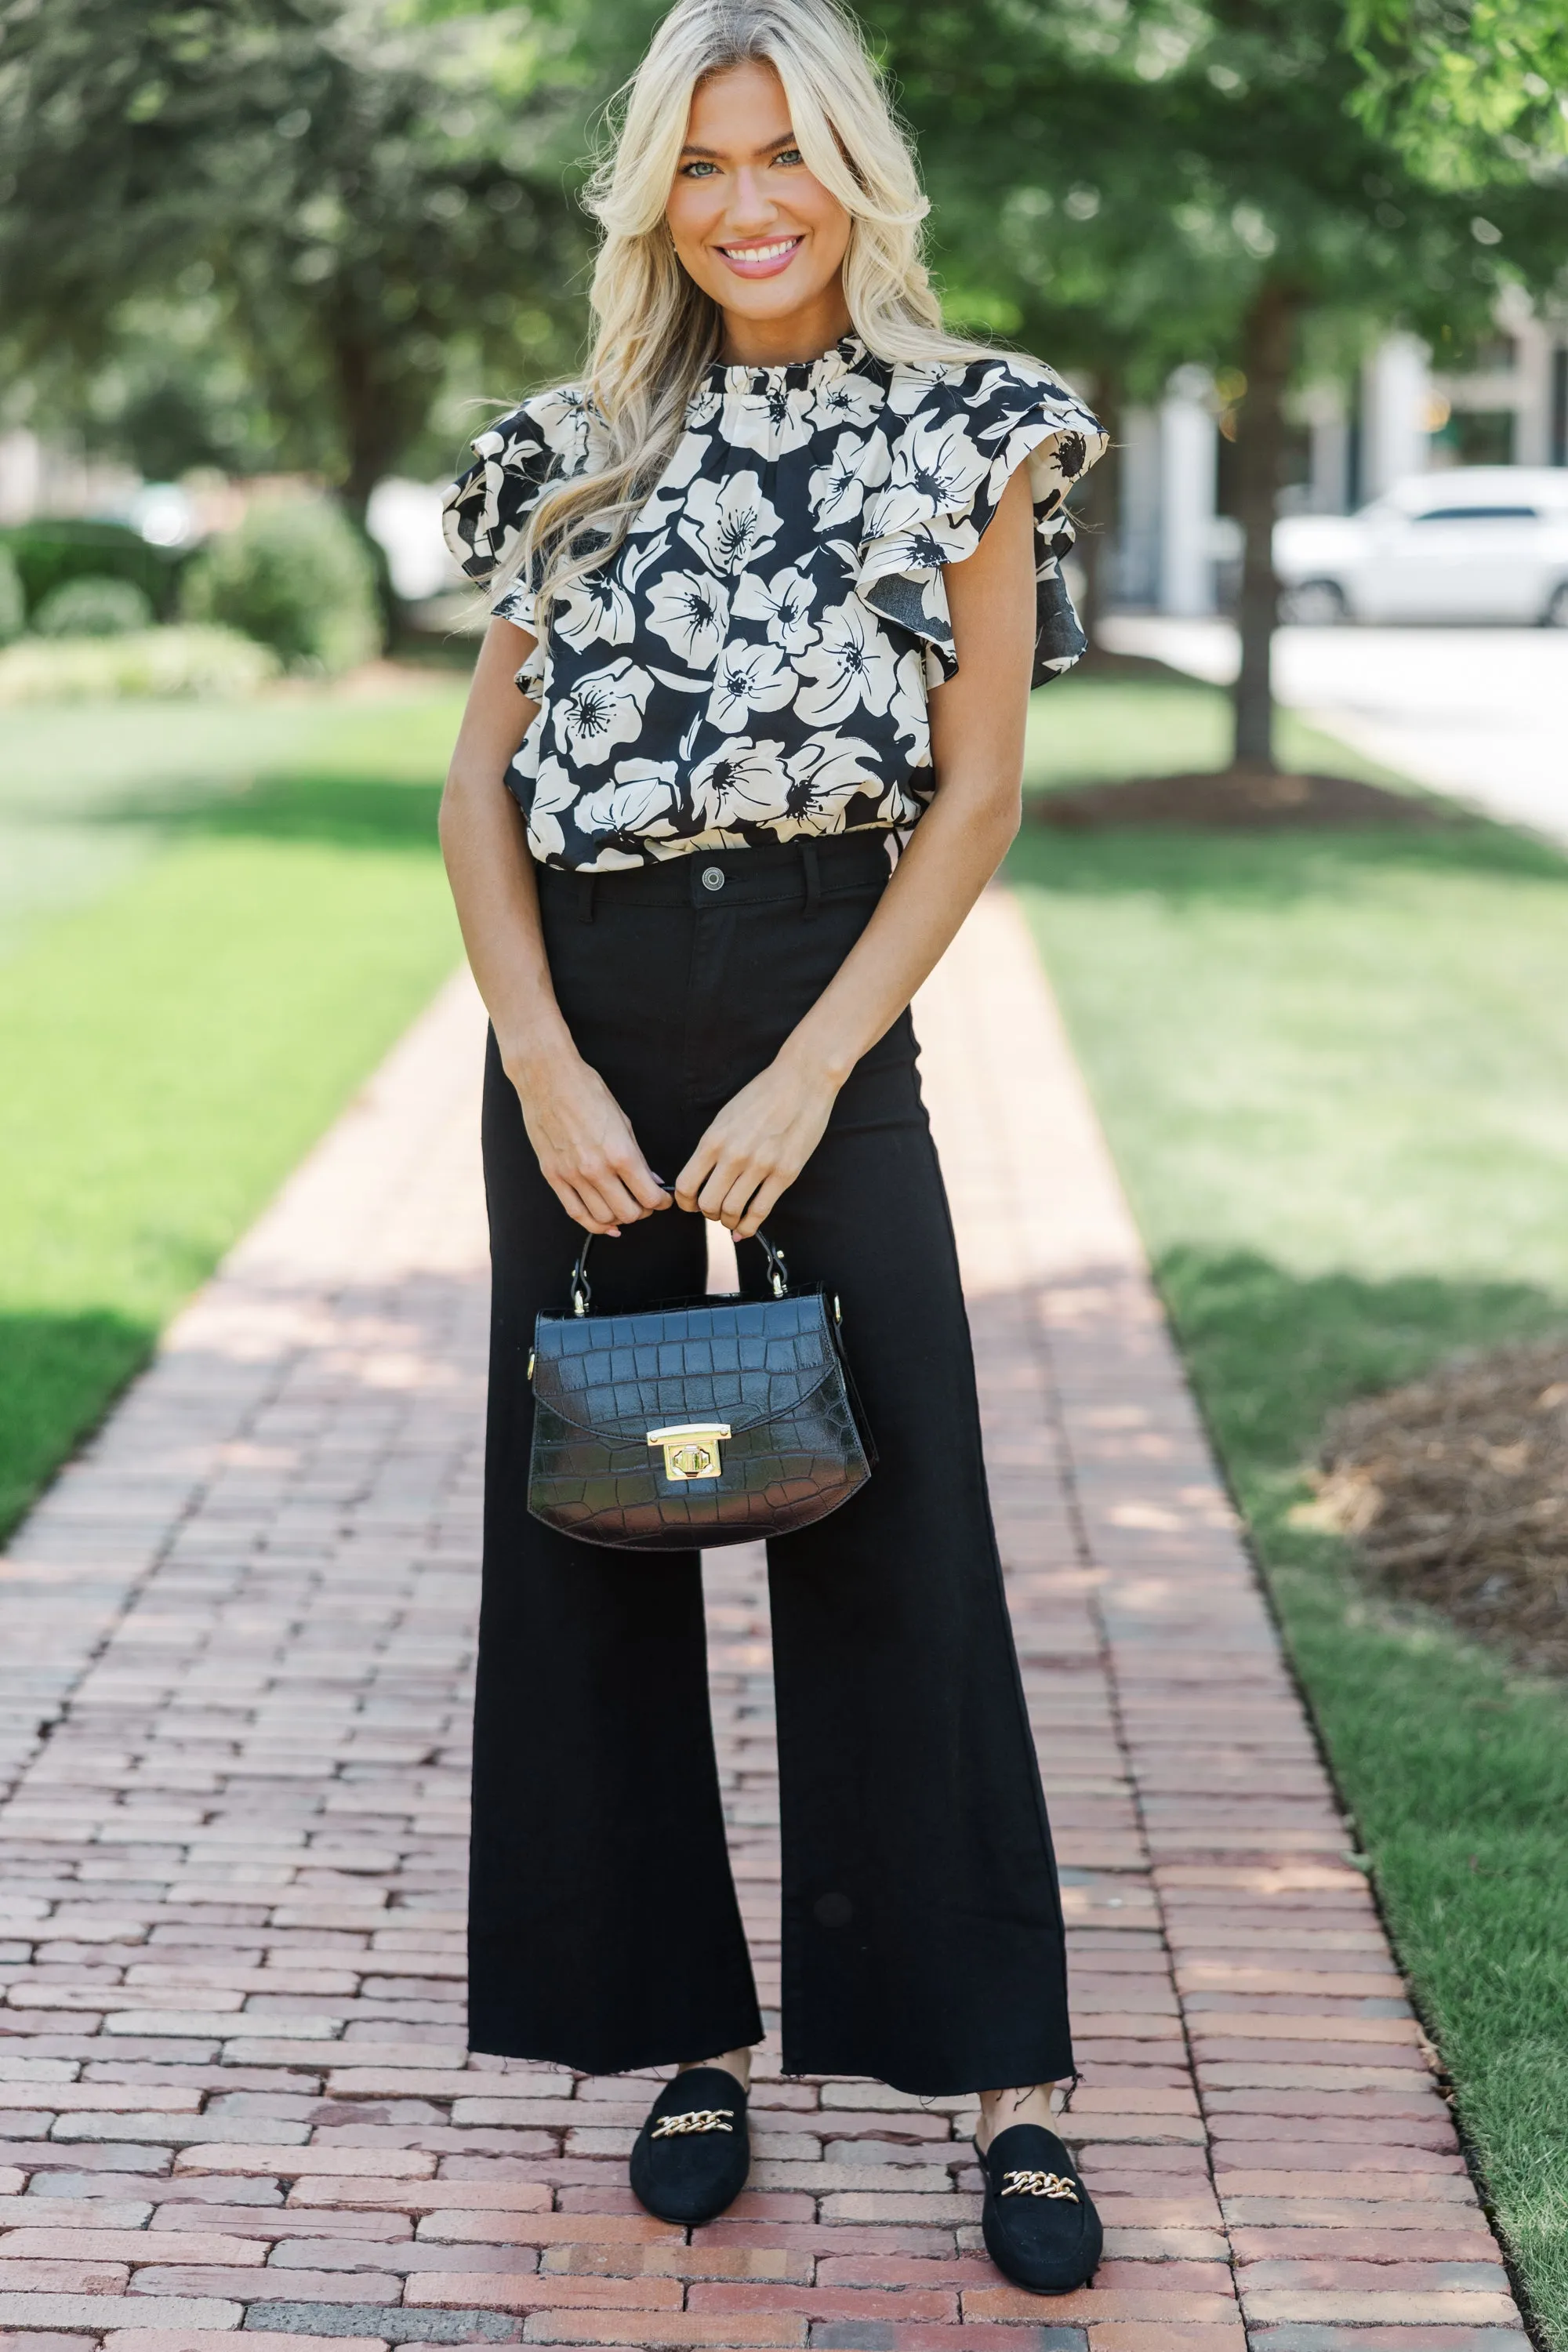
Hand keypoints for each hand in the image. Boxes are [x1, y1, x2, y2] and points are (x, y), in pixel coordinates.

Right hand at [508, 1043, 669, 1235]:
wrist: (548, 1078)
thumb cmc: (587, 1091)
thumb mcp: (623, 1121)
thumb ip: (637, 1156)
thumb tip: (650, 1180)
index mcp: (620, 1153)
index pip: (649, 1196)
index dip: (661, 1202)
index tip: (663, 1199)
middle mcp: (596, 1169)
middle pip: (628, 1213)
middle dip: (642, 1211)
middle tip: (645, 1202)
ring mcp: (572, 1175)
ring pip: (603, 1218)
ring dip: (619, 1218)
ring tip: (624, 1207)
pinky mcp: (553, 1176)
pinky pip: (576, 1212)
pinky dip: (594, 1223)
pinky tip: (604, 1222)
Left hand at [674, 1051, 838, 1238]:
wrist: (802, 1079)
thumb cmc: (763, 1094)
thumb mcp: (726, 1116)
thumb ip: (713, 1147)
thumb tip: (703, 1178)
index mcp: (714, 1139)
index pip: (686, 1185)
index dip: (685, 1202)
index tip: (690, 1204)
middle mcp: (733, 1155)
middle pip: (707, 1204)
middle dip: (707, 1212)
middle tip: (714, 1209)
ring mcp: (760, 1166)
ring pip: (732, 1211)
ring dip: (727, 1220)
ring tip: (731, 1216)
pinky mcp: (785, 1173)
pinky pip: (761, 1211)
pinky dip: (749, 1226)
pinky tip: (745, 1228)